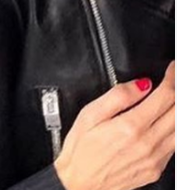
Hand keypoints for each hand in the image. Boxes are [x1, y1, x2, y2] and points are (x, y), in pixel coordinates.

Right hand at [54, 61, 174, 189]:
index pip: (164, 97)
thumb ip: (118, 95)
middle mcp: (147, 144)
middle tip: (173, 81)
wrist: (80, 183)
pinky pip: (174, 147)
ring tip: (171, 100)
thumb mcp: (90, 113)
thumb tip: (141, 84)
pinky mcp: (155, 170)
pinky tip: (167, 122)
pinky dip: (175, 130)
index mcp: (131, 126)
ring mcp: (154, 159)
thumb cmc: (81, 148)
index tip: (172, 69)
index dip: (171, 79)